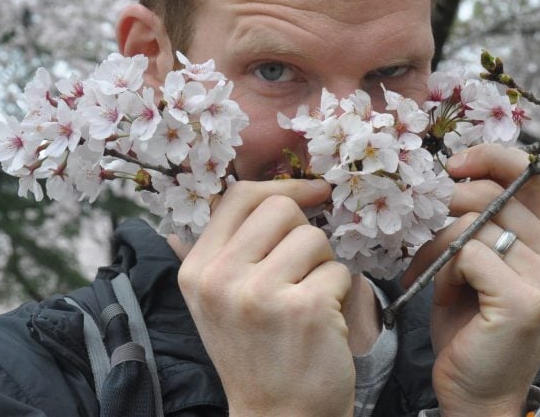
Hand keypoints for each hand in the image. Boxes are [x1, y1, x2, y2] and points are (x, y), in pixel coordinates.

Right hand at [177, 179, 354, 416]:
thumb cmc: (258, 352)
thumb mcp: (221, 298)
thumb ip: (233, 246)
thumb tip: (271, 189)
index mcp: (197, 270)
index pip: (239, 196)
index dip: (282, 186)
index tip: (313, 191)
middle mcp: (221, 278)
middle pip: (281, 208)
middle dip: (304, 233)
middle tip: (301, 273)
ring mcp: (261, 294)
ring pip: (315, 238)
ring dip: (323, 266)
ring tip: (308, 302)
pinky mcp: (304, 310)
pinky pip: (340, 271)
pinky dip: (342, 293)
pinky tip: (323, 323)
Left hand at [403, 144, 539, 416]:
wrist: (477, 392)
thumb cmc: (469, 324)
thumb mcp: (477, 262)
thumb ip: (479, 219)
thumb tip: (451, 169)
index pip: (530, 170)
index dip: (489, 157)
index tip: (453, 165)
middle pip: (491, 193)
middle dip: (445, 209)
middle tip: (427, 238)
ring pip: (472, 223)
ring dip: (439, 247)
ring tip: (437, 277)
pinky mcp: (525, 299)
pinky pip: (466, 254)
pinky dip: (444, 272)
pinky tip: (449, 296)